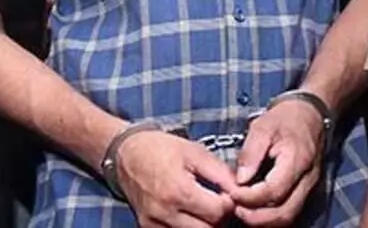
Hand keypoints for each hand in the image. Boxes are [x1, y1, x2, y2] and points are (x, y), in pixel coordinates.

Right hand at [114, 129, 239, 227]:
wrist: (125, 153)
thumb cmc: (160, 148)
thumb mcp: (194, 152)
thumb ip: (220, 173)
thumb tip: (241, 190)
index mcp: (178, 190)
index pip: (218, 212)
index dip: (229, 203)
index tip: (226, 193)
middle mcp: (164, 212)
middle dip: (218, 218)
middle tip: (218, 202)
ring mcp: (154, 223)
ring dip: (204, 225)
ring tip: (204, 207)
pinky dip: (187, 227)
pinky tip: (189, 213)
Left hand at [230, 99, 326, 225]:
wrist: (309, 115)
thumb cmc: (285, 119)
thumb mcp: (263, 126)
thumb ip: (250, 153)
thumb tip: (240, 180)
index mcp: (297, 160)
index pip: (274, 191)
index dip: (250, 197)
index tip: (231, 192)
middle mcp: (307, 180)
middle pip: (284, 212)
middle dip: (256, 217)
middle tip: (234, 207)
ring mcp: (308, 188)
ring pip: (287, 217)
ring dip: (263, 220)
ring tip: (241, 210)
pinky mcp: (304, 192)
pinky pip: (289, 212)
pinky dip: (270, 216)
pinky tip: (253, 208)